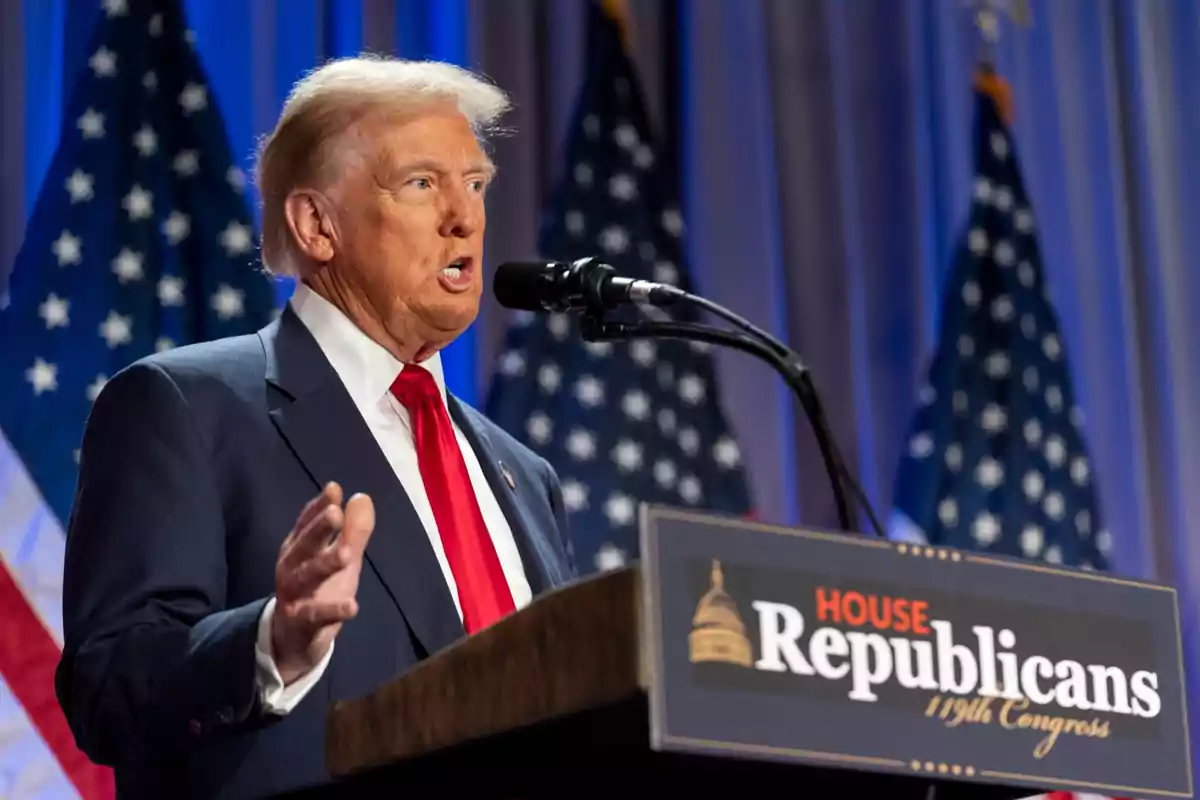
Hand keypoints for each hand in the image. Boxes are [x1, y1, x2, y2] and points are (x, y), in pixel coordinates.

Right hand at [271, 482, 374, 684]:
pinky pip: (317, 616)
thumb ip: (352, 530)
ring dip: (325, 564)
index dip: (319, 506)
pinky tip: (352, 606)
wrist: (293, 639)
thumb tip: (362, 497)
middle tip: (335, 513)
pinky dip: (333, 611)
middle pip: (304, 545)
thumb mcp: (341, 558)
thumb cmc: (320, 589)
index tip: (334, 488)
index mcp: (299, 548)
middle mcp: (292, 567)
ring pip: (308, 577)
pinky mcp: (302, 623)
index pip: (307, 522)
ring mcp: (294, 595)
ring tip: (347, 554)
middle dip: (318, 528)